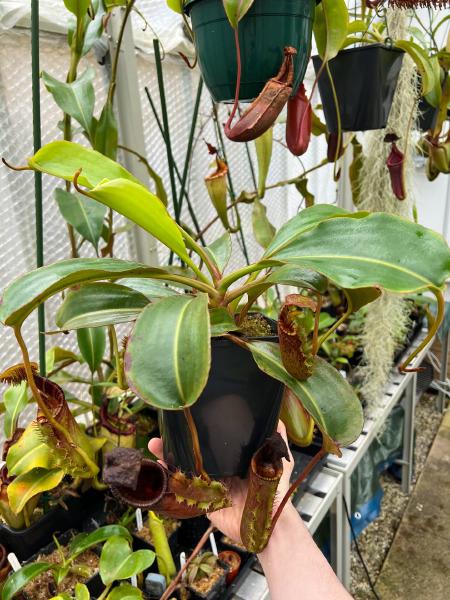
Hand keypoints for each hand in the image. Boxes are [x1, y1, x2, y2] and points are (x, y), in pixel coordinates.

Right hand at [148, 420, 293, 544]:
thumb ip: (276, 441)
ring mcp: (210, 484)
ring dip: (168, 455)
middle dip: (178, 440)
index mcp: (234, 458)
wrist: (267, 525)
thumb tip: (276, 417)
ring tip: (154, 443)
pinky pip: (183, 488)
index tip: (186, 417)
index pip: (214, 441)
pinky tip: (158, 467)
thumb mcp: (277, 461)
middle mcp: (220, 469)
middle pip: (195, 451)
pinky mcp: (202, 501)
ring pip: (185, 466)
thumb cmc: (273, 492)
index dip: (199, 430)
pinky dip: (169, 478)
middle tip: (165, 427)